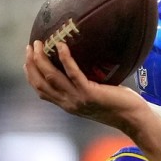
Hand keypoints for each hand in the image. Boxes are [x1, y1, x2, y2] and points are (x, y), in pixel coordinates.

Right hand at [23, 40, 148, 131]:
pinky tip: (62, 45)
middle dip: (31, 63)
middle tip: (31, 45)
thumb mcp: (93, 96)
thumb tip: (75, 64)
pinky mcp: (90, 94)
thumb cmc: (117, 104)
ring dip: (42, 58)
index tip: (27, 58)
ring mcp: (78, 99)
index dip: (30, 73)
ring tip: (40, 43)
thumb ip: (81, 86)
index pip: (40, 89)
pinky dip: (65, 59)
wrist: (133, 118)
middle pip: (40, 82)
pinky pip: (73, 73)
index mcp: (67, 104)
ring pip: (51, 77)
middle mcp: (69, 103)